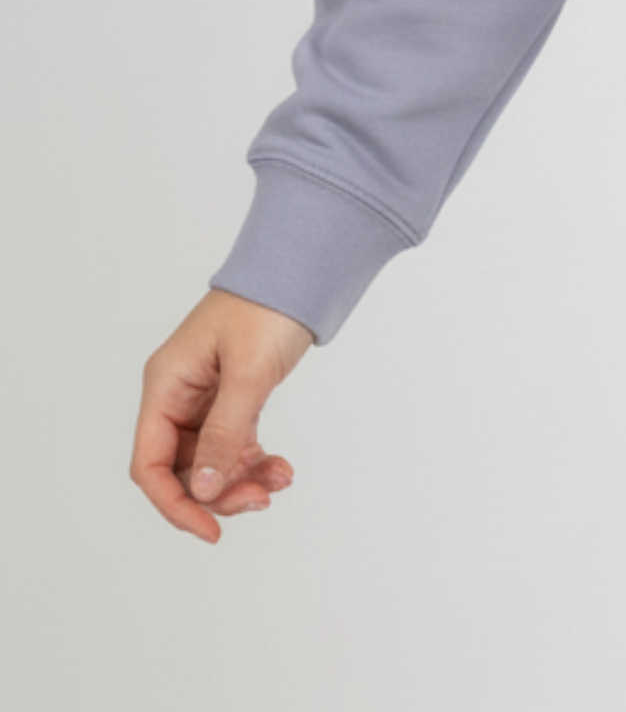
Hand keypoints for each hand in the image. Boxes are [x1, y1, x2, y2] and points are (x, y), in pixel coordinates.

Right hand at [132, 288, 313, 542]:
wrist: (301, 269)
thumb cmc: (267, 308)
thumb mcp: (248, 373)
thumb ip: (224, 432)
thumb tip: (203, 490)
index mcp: (166, 386)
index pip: (150, 464)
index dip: (174, 503)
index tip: (209, 529)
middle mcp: (178, 396)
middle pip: (182, 470)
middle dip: (218, 493)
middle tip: (261, 500)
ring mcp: (205, 399)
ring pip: (211, 462)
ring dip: (241, 479)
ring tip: (280, 480)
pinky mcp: (233, 398)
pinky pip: (234, 444)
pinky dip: (254, 461)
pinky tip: (281, 469)